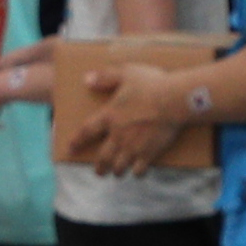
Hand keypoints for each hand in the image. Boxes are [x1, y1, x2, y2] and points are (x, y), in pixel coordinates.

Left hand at [79, 62, 211, 174]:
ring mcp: (133, 147)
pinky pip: (139, 169)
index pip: (86, 132)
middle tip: (99, 171)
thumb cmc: (151, 84)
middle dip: (99, 167)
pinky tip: (137, 171)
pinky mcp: (149, 153)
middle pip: (102, 157)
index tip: (70, 148)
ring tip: (116, 173)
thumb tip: (86, 79)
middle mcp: (118, 135)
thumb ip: (105, 76)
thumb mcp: (126, 73)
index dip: (77, 141)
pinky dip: (137, 172)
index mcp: (109, 116)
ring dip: (116, 171)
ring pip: (119, 167)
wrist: (175, 100)